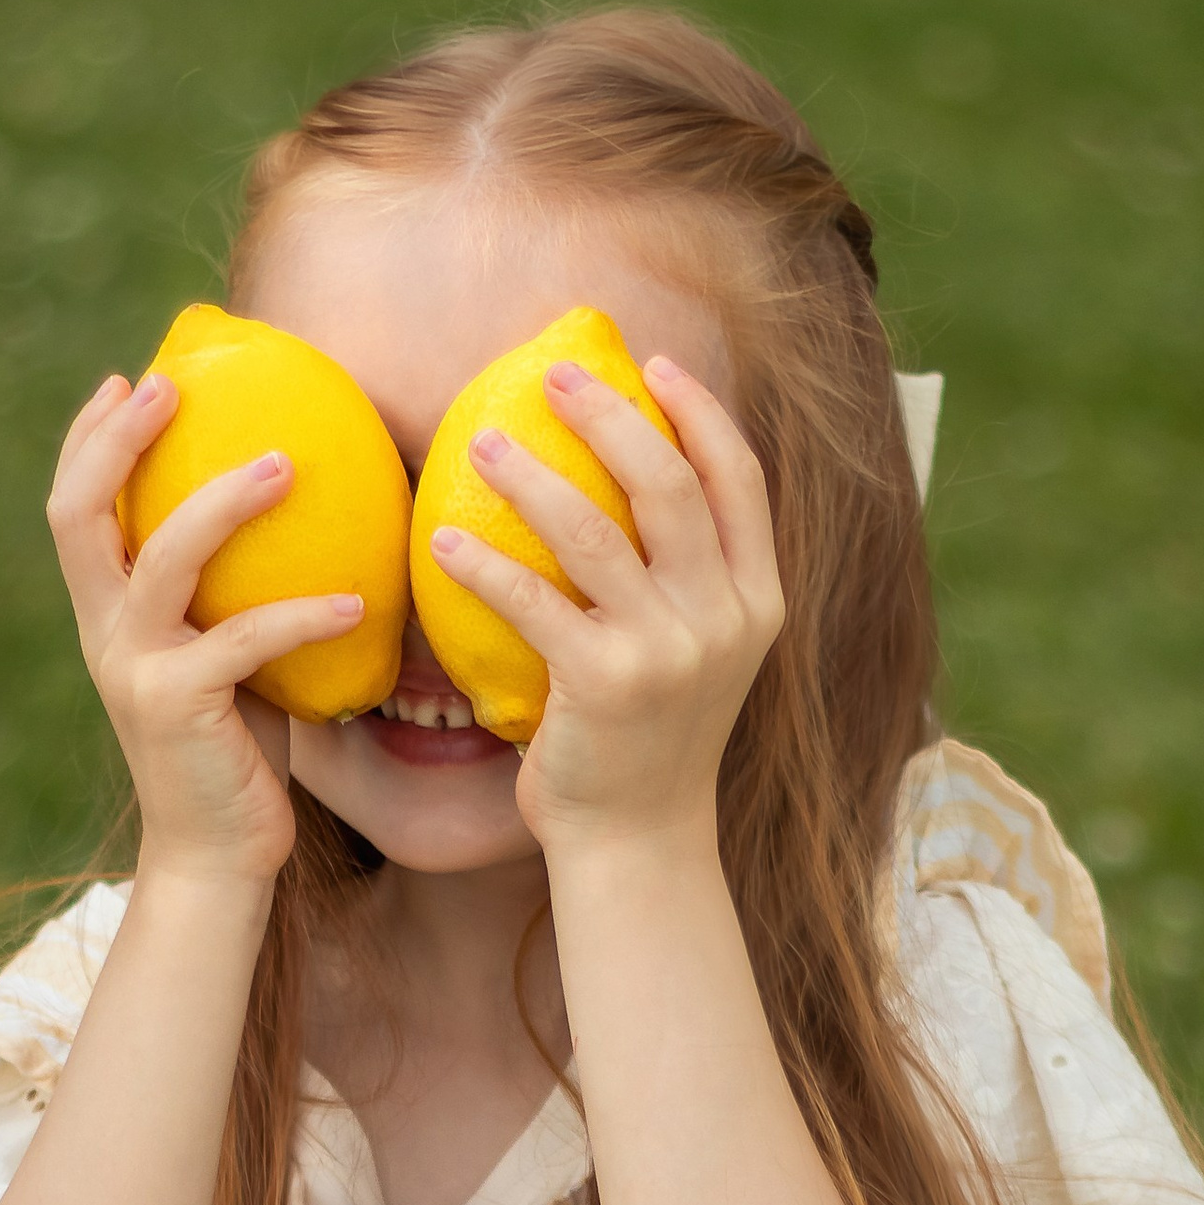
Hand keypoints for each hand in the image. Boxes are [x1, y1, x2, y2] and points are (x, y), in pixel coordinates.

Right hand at [46, 371, 365, 887]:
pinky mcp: (180, 707)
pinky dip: (303, 615)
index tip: (128, 380)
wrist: (214, 857)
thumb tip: (298, 518)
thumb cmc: (234, 751)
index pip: (72, 510)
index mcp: (104, 616)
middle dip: (117, 440)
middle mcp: (103, 634)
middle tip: (172, 384)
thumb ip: (225, 597)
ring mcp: (135, 669)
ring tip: (286, 463)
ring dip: (223, 502)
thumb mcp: (220, 659)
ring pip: (163, 558)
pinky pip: (245, 641)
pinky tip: (357, 602)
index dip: (88, 440)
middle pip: (79, 514)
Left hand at [427, 353, 783, 856]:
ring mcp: (668, 651)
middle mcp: (724, 618)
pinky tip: (445, 540)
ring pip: (595, 529)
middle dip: (609, 414)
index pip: (739, 479)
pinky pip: (534, 600)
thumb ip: (687, 576)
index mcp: (758, 600)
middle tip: (550, 377)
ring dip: (529, 474)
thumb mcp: (699, 651)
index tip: (652, 363)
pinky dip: (484, 563)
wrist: (639, 841)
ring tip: (481, 440)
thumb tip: (635, 471)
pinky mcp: (604, 683)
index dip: (699, 410)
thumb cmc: (653, 737)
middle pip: (669, 482)